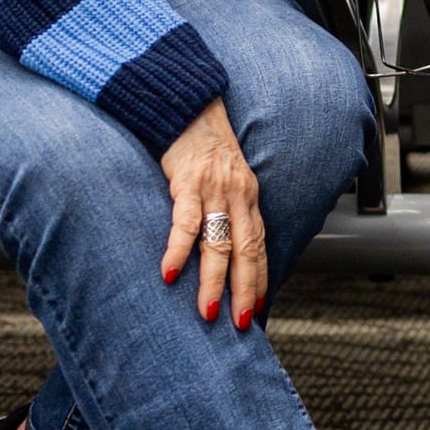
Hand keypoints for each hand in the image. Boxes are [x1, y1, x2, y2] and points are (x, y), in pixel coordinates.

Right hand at [160, 97, 266, 331]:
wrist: (189, 106)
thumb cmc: (204, 146)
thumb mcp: (227, 178)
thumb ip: (229, 208)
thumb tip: (225, 244)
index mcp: (248, 198)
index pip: (259, 246)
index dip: (260, 278)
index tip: (258, 307)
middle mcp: (238, 197)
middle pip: (245, 252)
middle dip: (244, 290)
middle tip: (240, 323)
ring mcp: (214, 191)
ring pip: (218, 244)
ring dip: (212, 281)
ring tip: (207, 311)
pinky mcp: (188, 183)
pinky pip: (185, 223)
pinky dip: (178, 250)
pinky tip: (169, 273)